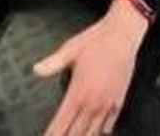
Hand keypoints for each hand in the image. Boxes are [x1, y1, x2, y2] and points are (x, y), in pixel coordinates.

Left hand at [33, 5, 146, 135]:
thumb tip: (37, 69)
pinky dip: (103, 131)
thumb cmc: (98, 40)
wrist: (123, 34)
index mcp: (79, 92)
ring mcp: (107, 103)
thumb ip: (53, 63)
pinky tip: (99, 132)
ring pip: (94, 132)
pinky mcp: (119, 99)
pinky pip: (110, 123)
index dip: (52, 134)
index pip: (61, 123)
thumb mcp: (70, 49)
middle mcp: (93, 102)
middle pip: (77, 133)